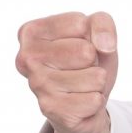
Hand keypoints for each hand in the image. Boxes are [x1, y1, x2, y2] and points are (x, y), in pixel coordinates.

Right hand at [15, 12, 118, 132]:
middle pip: (86, 51)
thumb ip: (102, 23)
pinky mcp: (51, 110)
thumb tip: (105, 45)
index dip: (91, 36)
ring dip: (97, 83)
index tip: (79, 45)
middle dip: (94, 61)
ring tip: (82, 85)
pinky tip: (81, 101)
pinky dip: (96, 101)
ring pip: (95, 77)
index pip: (79, 23)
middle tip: (82, 69)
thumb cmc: (87, 63)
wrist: (86, 104)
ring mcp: (37, 85)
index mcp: (31, 32)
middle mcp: (27, 58)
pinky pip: (95, 100)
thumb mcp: (97, 35)